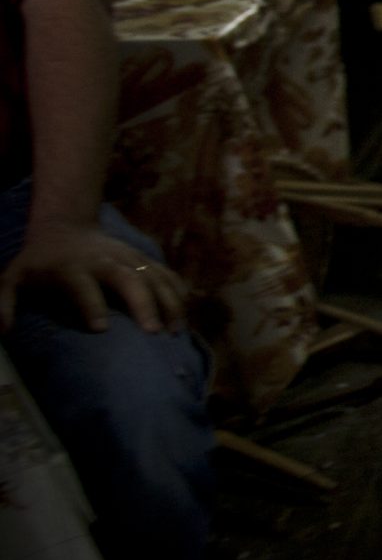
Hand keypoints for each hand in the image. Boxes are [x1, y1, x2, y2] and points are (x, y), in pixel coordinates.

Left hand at [0, 221, 186, 332]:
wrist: (65, 227)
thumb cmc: (39, 261)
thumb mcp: (12, 278)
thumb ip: (5, 302)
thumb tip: (3, 331)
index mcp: (73, 268)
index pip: (83, 286)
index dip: (92, 305)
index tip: (101, 329)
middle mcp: (105, 261)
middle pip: (128, 279)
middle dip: (143, 304)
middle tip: (153, 332)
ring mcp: (129, 258)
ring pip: (154, 276)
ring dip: (169, 301)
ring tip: (176, 329)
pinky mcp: (143, 259)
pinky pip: (166, 273)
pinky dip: (178, 290)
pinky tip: (185, 312)